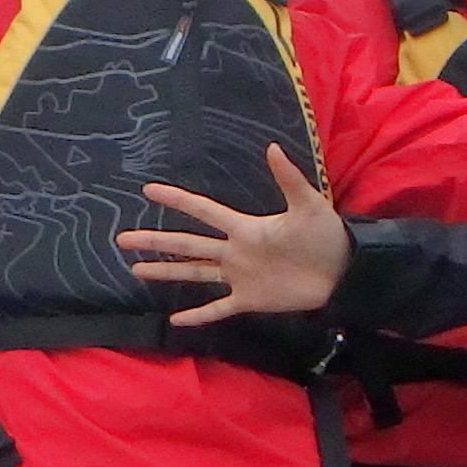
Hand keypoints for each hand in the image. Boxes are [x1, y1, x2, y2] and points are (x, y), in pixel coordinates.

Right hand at [117, 143, 349, 323]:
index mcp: (245, 227)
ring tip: (136, 269)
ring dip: (165, 271)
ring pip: (194, 273)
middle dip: (155, 241)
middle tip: (122, 238)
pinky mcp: (250, 300)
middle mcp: (235, 251)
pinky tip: (174, 319)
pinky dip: (198, 315)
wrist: (344, 272)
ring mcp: (239, 277)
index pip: (203, 211)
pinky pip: (218, 308)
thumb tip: (272, 147)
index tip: (149, 190)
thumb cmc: (327, 236)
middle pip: (187, 244)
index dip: (177, 200)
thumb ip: (288, 178)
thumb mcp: (309, 204)